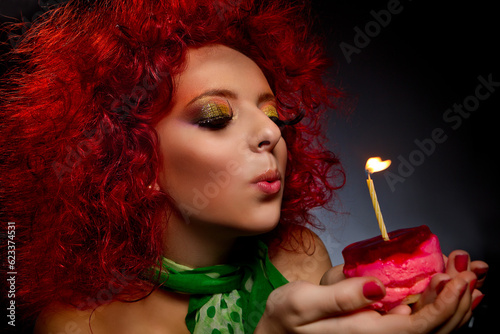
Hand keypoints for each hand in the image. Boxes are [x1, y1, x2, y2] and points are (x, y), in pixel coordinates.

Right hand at [256, 256, 486, 333]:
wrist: (278, 330)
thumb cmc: (286, 317)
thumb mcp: (302, 302)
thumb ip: (340, 295)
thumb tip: (379, 286)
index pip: (416, 327)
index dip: (442, 305)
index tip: (458, 280)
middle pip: (432, 329)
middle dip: (458, 300)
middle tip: (474, 269)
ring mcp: (380, 332)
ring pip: (429, 326)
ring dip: (455, 302)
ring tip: (471, 275)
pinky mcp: (377, 324)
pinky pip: (416, 318)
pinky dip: (437, 303)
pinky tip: (446, 288)